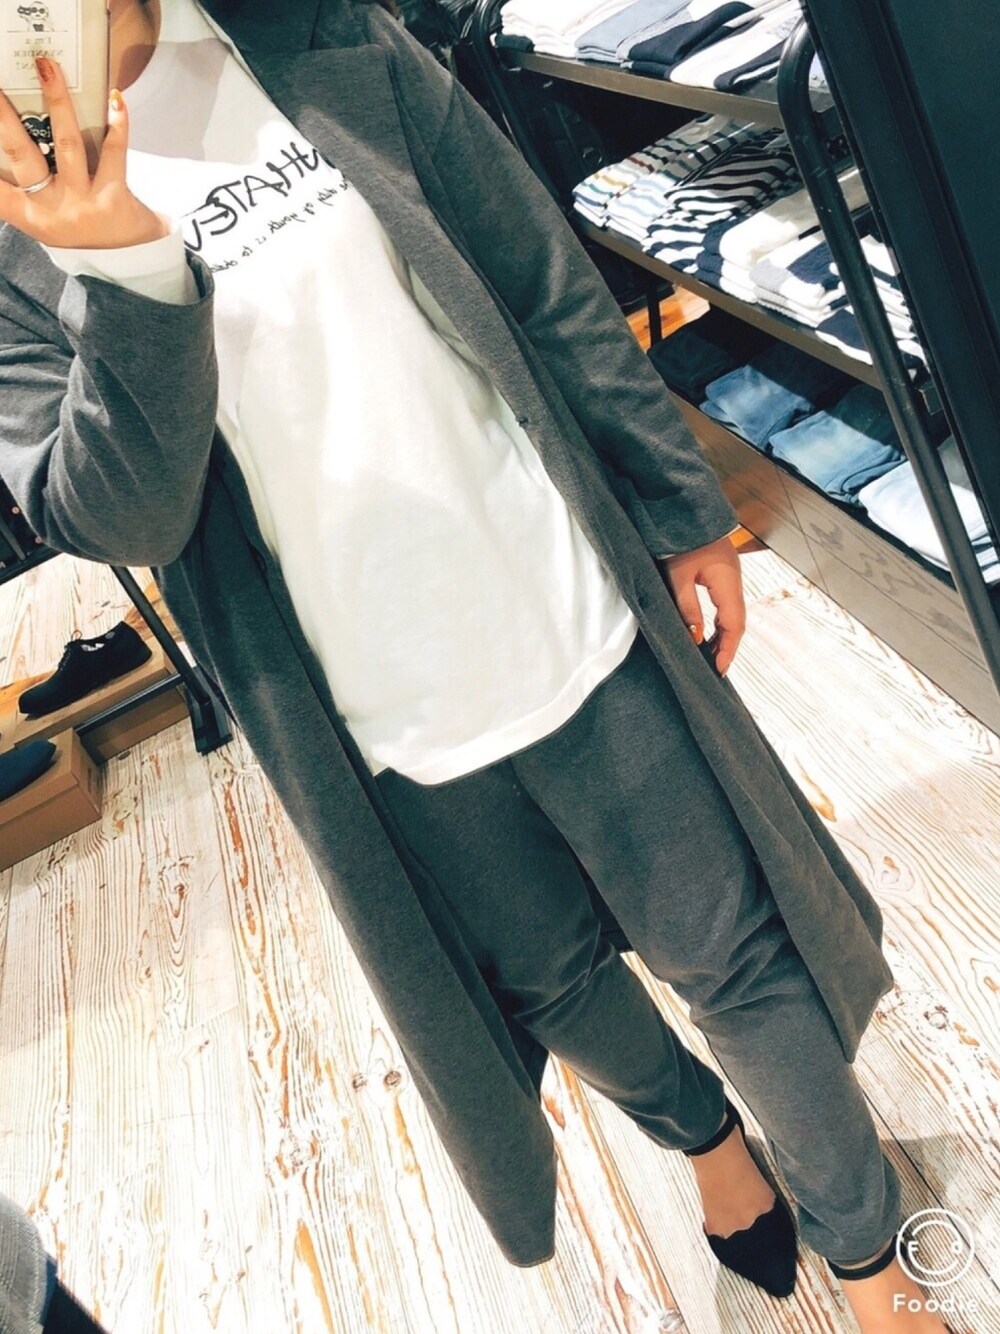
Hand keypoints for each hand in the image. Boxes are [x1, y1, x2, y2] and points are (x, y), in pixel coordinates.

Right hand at [0, 56, 167, 247]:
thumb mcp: (45, 221)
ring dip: (56, 101)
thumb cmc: (82, 233)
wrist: (132, 263)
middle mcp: (53, 210)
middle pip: (22, 155)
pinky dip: (116, 123)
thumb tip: (11, 137)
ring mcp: (84, 203)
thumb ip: (21, 193)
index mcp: (30, 217)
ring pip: (67, 144)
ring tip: (46, 67)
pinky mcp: (115, 197)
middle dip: (4, 117)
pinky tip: (115, 99)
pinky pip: (115, 151)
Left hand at [656, 535, 745, 675]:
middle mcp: (734, 582)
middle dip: (727, 646)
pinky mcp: (723, 575)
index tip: (719, 669)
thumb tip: (695, 636)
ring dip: (724, 636)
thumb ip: (687, 607)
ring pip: (732, 614)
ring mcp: (730, 578)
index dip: (728, 648)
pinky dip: (720, 623)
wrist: (684, 512)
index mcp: (727, 582)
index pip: (733, 624)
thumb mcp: (678, 576)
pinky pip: (726, 605)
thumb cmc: (680, 541)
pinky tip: (709, 633)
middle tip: (715, 669)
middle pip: (737, 622)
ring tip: (710, 656)